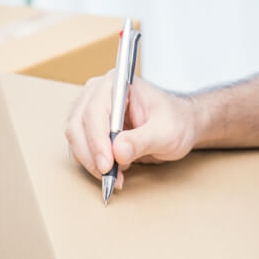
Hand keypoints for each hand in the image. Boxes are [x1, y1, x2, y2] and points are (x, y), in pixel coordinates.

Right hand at [65, 70, 202, 188]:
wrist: (181, 127)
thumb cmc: (177, 121)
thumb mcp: (166, 132)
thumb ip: (143, 140)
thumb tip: (118, 151)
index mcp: (118, 83)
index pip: (96, 110)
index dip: (98, 139)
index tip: (107, 163)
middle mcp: (100, 93)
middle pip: (79, 124)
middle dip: (92, 154)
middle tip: (109, 175)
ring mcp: (94, 110)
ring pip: (77, 138)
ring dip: (92, 161)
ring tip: (116, 176)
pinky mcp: (93, 128)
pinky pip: (83, 148)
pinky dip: (94, 164)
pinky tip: (114, 173)